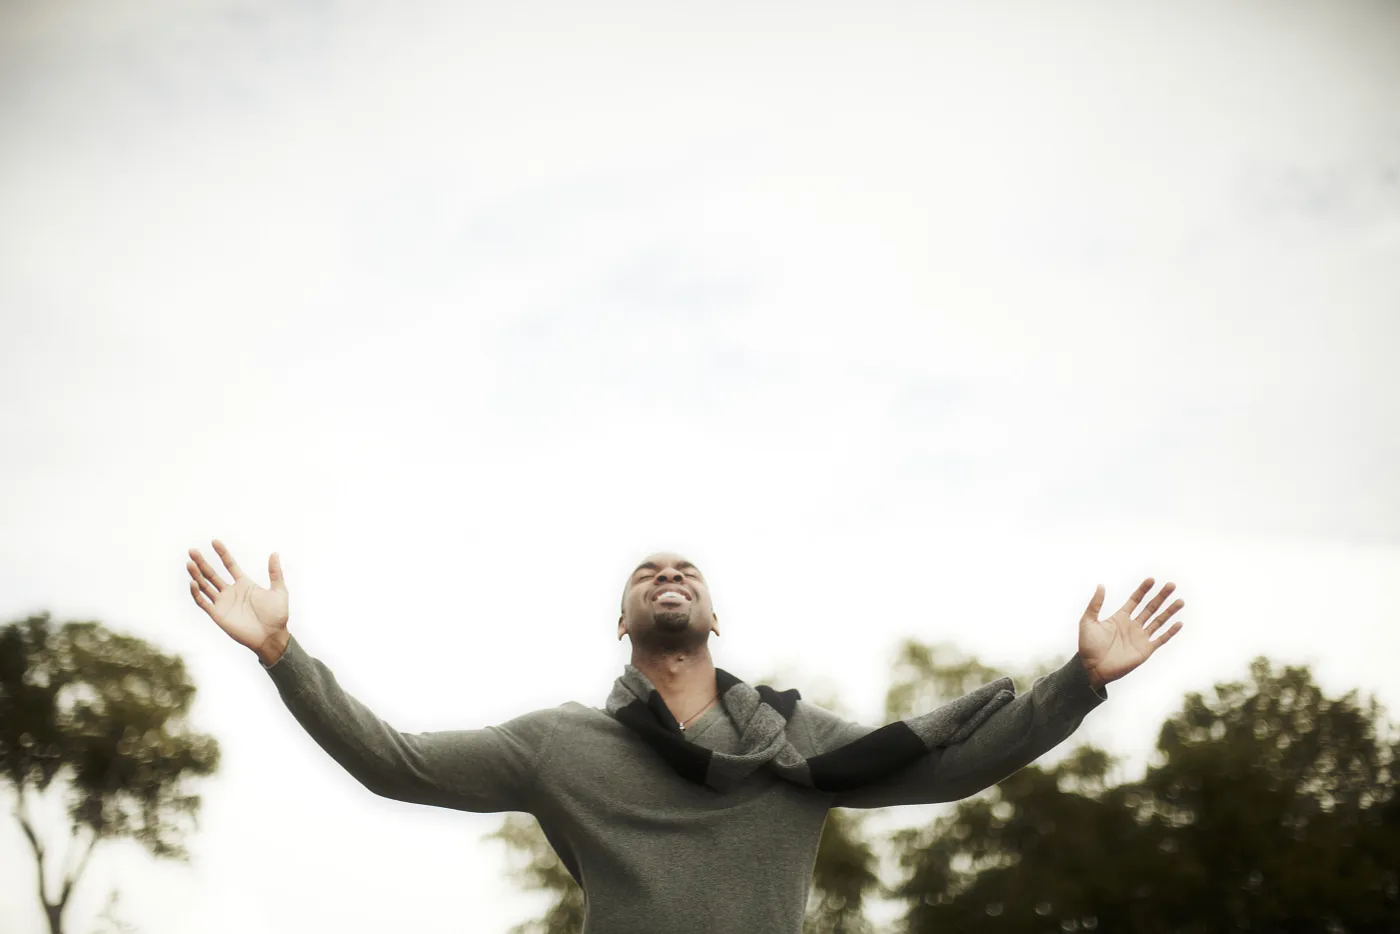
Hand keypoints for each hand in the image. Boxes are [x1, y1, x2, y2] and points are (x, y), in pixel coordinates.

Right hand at [187, 539, 289, 656]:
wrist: (272, 636)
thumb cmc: (277, 615)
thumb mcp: (279, 590)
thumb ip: (275, 572)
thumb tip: (275, 553)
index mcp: (244, 583)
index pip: (230, 564)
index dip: (222, 553)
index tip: (215, 541)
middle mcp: (231, 591)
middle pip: (212, 574)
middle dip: (202, 562)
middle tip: (192, 550)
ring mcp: (223, 603)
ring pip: (205, 586)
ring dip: (196, 575)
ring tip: (189, 563)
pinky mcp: (218, 615)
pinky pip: (203, 602)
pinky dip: (197, 593)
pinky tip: (193, 582)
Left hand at [1078, 578, 1183, 687]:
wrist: (1092, 667)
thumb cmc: (1088, 645)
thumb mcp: (1088, 621)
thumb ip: (1095, 604)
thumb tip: (1101, 585)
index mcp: (1120, 618)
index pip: (1135, 600)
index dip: (1143, 590)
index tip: (1151, 579)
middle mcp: (1132, 626)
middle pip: (1150, 608)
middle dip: (1161, 596)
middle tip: (1172, 585)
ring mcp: (1140, 637)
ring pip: (1158, 621)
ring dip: (1169, 611)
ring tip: (1180, 601)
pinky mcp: (1145, 650)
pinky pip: (1161, 639)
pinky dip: (1170, 632)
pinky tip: (1179, 623)